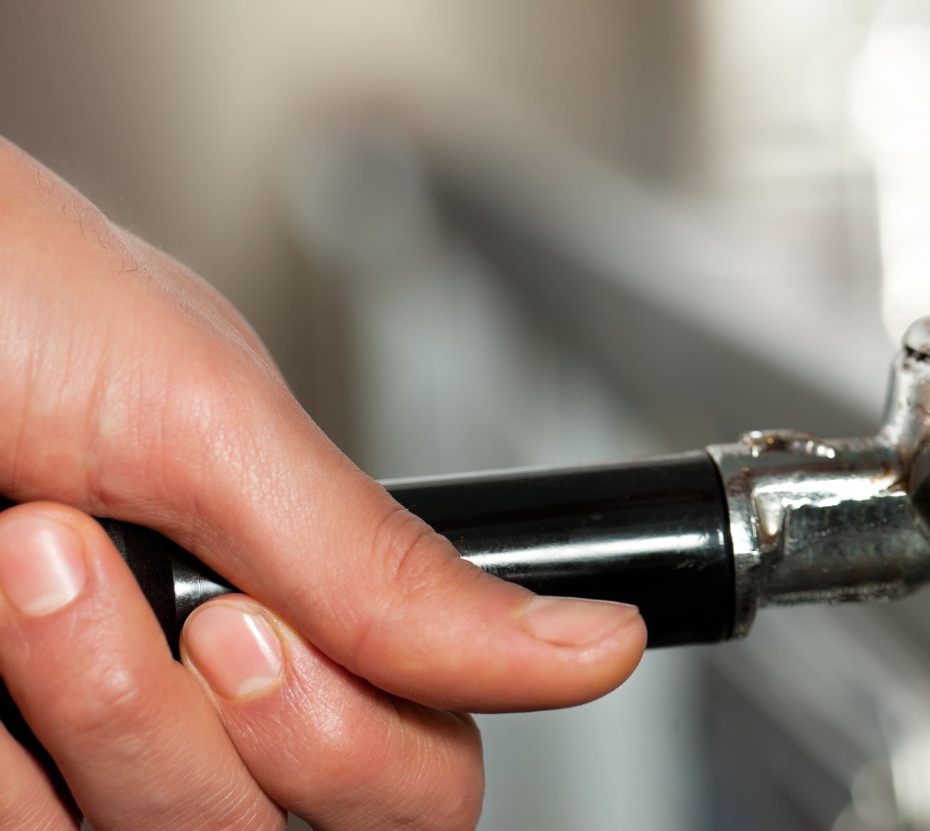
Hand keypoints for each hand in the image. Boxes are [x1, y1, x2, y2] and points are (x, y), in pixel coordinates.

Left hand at [0, 139, 644, 828]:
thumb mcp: (210, 419)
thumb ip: (392, 567)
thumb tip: (592, 642)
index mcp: (295, 595)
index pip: (419, 769)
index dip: (350, 737)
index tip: (249, 624)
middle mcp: (204, 686)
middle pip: (294, 826)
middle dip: (190, 721)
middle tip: (114, 578)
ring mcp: (82, 743)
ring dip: (76, 711)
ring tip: (10, 552)